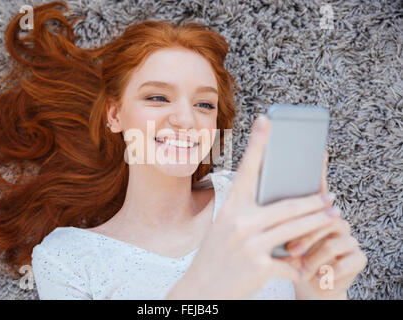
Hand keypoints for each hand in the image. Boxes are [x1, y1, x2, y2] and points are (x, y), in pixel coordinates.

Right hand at [167, 115, 337, 299]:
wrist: (201, 289)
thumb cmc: (214, 257)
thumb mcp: (224, 229)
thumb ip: (247, 216)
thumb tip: (276, 208)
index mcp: (230, 208)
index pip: (246, 170)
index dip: (257, 144)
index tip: (267, 120)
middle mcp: (239, 222)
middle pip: (286, 205)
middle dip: (313, 201)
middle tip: (329, 196)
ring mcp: (249, 244)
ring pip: (294, 229)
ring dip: (317, 224)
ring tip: (331, 218)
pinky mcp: (259, 266)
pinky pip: (289, 262)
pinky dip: (298, 265)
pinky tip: (303, 266)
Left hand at [279, 151, 367, 298]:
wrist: (308, 288)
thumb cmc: (291, 262)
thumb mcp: (278, 242)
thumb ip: (275, 223)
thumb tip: (261, 208)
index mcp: (313, 213)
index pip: (315, 188)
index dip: (319, 170)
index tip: (321, 151)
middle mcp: (334, 219)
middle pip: (322, 217)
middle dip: (304, 233)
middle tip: (290, 248)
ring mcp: (348, 237)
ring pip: (331, 240)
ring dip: (312, 256)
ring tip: (299, 265)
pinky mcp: (358, 258)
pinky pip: (343, 261)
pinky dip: (325, 272)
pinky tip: (316, 275)